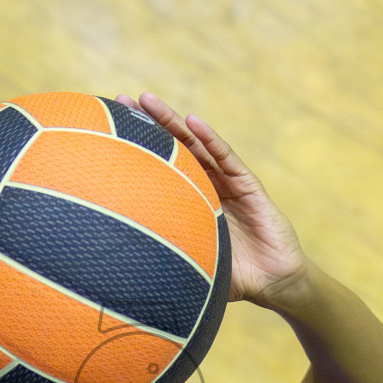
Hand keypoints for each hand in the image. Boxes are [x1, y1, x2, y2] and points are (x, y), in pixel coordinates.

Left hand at [116, 92, 308, 304]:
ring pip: (196, 144)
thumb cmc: (232, 275)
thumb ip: (164, 260)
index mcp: (189, 201)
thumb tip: (122, 269)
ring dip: (173, 121)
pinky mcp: (248, 185)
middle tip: (121, 101)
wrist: (272, 282)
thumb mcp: (192, 263)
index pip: (160, 167)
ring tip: (148, 100)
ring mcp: (227, 181)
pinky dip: (210, 138)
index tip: (110, 130)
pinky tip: (193, 121)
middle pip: (173, 147)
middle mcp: (206, 185)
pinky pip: (227, 157)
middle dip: (149, 122)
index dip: (138, 148)